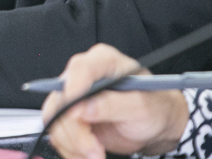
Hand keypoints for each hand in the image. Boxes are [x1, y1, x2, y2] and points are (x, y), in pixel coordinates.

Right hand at [43, 44, 188, 158]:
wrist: (156, 125)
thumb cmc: (155, 107)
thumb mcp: (142, 105)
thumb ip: (114, 105)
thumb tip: (83, 108)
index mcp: (103, 60)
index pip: (79, 69)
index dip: (74, 89)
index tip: (76, 114)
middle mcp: (83, 76)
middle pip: (61, 99)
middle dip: (75, 130)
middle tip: (94, 150)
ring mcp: (74, 97)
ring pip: (55, 119)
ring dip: (73, 144)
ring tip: (97, 155)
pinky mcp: (69, 116)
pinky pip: (58, 133)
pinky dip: (71, 149)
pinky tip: (89, 154)